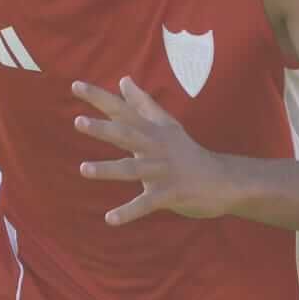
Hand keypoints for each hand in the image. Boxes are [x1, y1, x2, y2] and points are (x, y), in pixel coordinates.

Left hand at [72, 76, 228, 225]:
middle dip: (103, 129)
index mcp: (152, 130)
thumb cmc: (187, 151)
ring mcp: (163, 170)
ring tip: (83, 169)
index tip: (75, 86)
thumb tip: (123, 80)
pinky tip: (109, 219)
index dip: (100, 98)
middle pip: (127, 135)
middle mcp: (156, 147)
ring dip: (109, 169)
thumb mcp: (166, 124)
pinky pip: (146, 203)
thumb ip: (143, 103)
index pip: (123, 110)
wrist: (222, 180)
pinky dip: (129, 212)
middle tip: (78, 122)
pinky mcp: (170, 194)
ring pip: (133, 169)